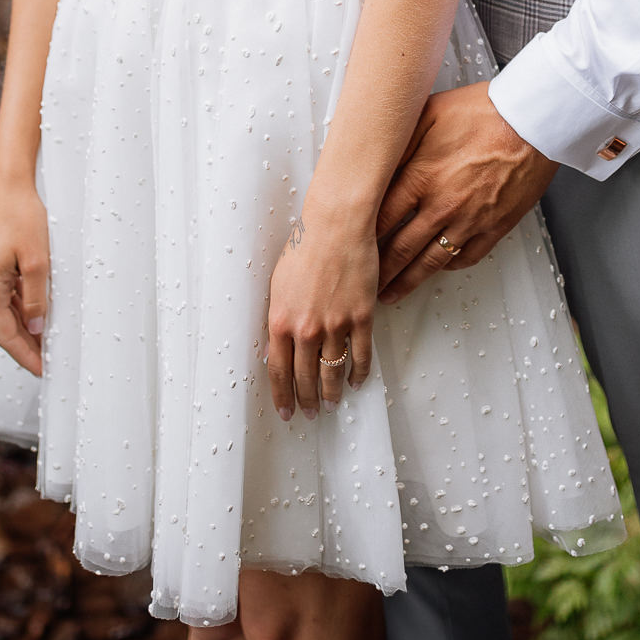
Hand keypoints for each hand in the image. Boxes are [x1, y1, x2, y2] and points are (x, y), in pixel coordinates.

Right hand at [0, 175, 49, 376]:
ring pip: (7, 313)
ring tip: (49, 345)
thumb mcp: (37, 261)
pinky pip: (10, 297)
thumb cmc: (22, 218)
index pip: (6, 335)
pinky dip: (24, 310)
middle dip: (26, 348)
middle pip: (5, 327)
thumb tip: (36, 328)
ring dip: (26, 330)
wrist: (9, 185)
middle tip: (49, 365)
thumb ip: (36, 298)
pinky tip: (40, 316)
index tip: (44, 372)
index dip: (26, 356)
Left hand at [266, 209, 376, 420]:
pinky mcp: (360, 317)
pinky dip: (359, 372)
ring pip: (333, 372)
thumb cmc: (305, 246)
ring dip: (332, 393)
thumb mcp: (278, 283)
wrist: (335, 225)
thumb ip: (280, 315)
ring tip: (332, 404)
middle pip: (305, 378)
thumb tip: (282, 340)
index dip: (282, 396)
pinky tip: (358, 381)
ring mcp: (335, 325)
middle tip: (309, 414)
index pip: (278, 371)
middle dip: (306, 401)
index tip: (286, 412)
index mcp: (280, 321)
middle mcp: (305, 329)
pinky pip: (360, 355)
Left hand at [376, 83, 556, 302]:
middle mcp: (442, 204)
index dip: (361, 237)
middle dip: (379, 270)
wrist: (531, 122)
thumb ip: (401, 142)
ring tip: (392, 293)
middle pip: (400, 248)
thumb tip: (376, 161)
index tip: (351, 248)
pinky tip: (438, 268)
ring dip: (408, 281)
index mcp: (422, 176)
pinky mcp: (494, 226)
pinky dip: (448, 266)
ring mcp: (469, 220)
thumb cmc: (484, 111)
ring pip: (430, 262)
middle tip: (364, 283)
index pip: (380, 218)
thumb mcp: (429, 114)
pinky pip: (466, 257)